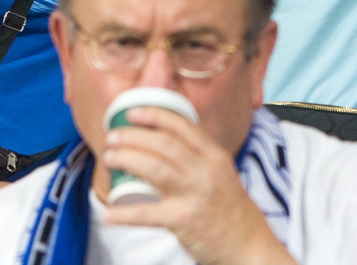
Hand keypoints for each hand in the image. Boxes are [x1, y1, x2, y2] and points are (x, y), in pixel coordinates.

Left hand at [102, 108, 294, 264]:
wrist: (248, 244)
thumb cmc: (230, 207)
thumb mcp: (221, 172)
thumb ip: (198, 156)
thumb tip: (164, 138)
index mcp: (214, 155)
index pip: (182, 126)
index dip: (154, 115)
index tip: (132, 112)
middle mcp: (206, 171)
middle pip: (163, 144)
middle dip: (133, 136)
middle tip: (112, 137)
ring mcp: (195, 195)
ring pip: (154, 169)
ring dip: (127, 159)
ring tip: (108, 158)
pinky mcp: (184, 220)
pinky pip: (148, 214)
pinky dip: (124, 214)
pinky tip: (108, 213)